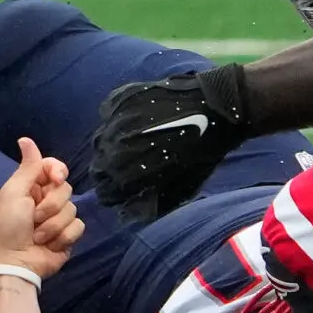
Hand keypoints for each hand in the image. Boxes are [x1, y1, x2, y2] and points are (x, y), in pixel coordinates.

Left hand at [0, 137, 82, 280]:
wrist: (13, 262)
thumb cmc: (6, 226)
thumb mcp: (13, 193)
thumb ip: (27, 167)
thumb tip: (26, 139)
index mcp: (30, 187)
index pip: (53, 168)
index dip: (58, 171)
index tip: (55, 178)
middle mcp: (45, 201)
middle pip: (66, 189)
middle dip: (50, 205)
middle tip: (33, 217)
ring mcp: (57, 220)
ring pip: (72, 209)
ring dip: (52, 225)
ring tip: (36, 236)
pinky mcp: (67, 237)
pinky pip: (78, 227)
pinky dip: (63, 236)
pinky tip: (49, 245)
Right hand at [91, 66, 253, 224]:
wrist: (215, 109)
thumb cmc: (200, 153)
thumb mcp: (179, 189)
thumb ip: (151, 204)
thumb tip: (128, 213)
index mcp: (123, 172)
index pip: (104, 191)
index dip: (116, 193)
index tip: (128, 189)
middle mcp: (111, 147)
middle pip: (98, 166)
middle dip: (111, 170)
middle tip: (131, 167)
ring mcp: (113, 120)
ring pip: (101, 140)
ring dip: (112, 145)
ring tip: (133, 144)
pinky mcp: (120, 98)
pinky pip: (108, 113)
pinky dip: (116, 119)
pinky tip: (133, 121)